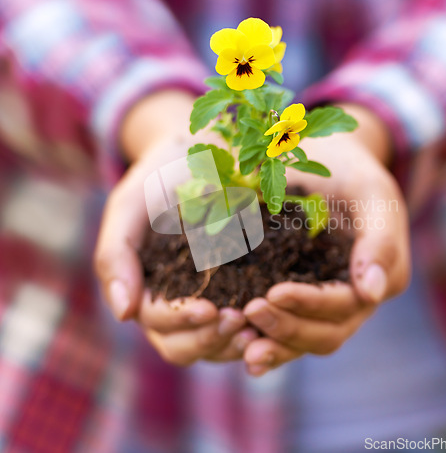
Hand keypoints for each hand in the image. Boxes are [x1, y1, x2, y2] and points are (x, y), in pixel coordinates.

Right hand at [94, 90, 257, 364]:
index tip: (209, 310)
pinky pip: (246, 322)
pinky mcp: (240, 289)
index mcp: (148, 291)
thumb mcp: (130, 208)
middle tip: (240, 322)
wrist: (196, 154)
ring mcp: (209, 300)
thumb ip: (115, 254)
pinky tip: (277, 318)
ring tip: (261, 329)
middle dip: (212, 339)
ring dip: (236, 342)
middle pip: (187, 345)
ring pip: (217, 343)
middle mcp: (177, 304)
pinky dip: (259, 329)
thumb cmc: (158, 180)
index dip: (181, 323)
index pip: (159, 323)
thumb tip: (123, 313)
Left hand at [242, 103, 410, 374]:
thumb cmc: (349, 173)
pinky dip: (263, 336)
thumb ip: (380, 239)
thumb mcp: (371, 194)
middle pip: (323, 333)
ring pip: (303, 338)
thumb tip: (373, 293)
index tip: (274, 293)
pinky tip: (236, 338)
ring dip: (274, 346)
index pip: (344, 305)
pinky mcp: (294, 294)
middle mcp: (350, 299)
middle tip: (250, 313)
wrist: (322, 159)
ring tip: (240, 343)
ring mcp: (321, 300)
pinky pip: (283, 323)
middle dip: (288, 329)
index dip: (311, 304)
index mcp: (374, 279)